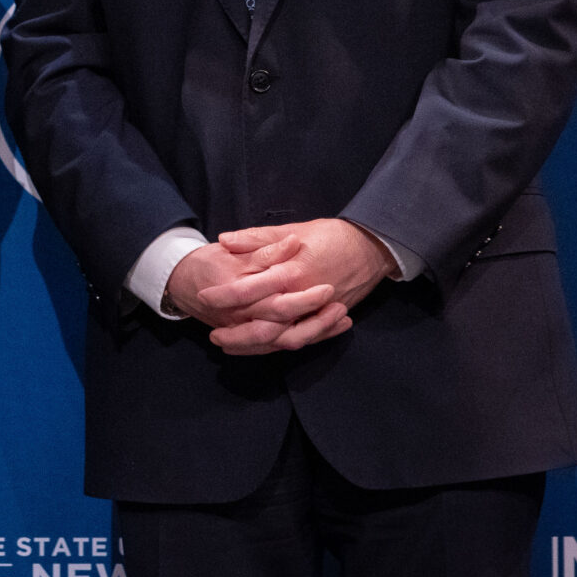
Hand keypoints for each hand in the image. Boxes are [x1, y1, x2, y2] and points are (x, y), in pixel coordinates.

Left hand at [178, 218, 396, 354]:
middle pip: (265, 326)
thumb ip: (257, 238)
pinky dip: (278, 346)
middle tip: (213, 335)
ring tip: (231, 346)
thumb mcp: (293, 229)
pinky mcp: (326, 320)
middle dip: (237, 335)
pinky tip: (260, 347)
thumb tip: (224, 241)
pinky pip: (301, 340)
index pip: (249, 289)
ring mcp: (317, 313)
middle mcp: (303, 297)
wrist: (373, 248)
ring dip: (255, 347)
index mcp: (290, 271)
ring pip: (283, 339)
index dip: (224, 296)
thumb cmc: (331, 236)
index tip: (203, 297)